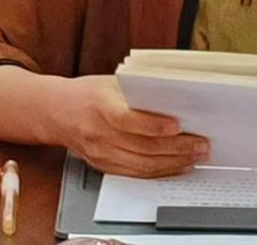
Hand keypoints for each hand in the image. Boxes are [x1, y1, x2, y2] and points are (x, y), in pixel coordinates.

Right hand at [54, 75, 208, 177]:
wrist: (55, 112)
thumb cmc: (87, 92)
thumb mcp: (111, 82)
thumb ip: (139, 91)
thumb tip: (177, 96)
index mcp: (100, 107)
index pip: (128, 120)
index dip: (153, 126)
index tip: (177, 126)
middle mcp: (99, 134)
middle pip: (142, 147)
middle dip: (176, 148)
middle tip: (202, 145)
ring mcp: (101, 154)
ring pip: (141, 165)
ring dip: (173, 163)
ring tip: (196, 157)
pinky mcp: (103, 166)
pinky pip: (135, 174)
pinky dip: (159, 172)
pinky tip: (176, 166)